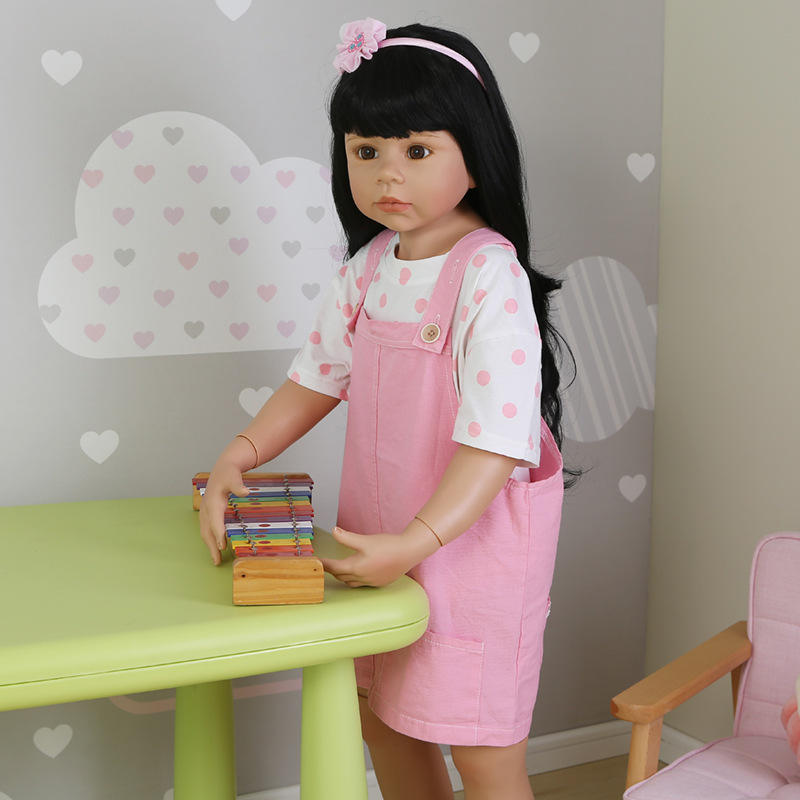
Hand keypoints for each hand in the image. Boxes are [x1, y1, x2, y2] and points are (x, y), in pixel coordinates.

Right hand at [198, 461, 249, 564]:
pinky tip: (216, 546)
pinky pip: (207, 529)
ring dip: (210, 546)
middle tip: (217, 561)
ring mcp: (206, 511)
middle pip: (207, 531)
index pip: (215, 521)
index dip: (218, 534)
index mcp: (213, 502)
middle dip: (212, 547)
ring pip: (205, 532)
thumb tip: (245, 492)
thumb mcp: (234, 477)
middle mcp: (207, 509)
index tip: (222, 547)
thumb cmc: (229, 474)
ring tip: (216, 559)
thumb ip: (238, 485)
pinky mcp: (207, 513)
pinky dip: (210, 539)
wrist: (222, 469)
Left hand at [321, 525, 436, 587]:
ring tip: (339, 569)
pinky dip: (355, 579)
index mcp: (356, 567)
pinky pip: (361, 584)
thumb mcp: (365, 540)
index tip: (316, 562)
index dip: (324, 564)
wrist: (409, 552)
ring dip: (343, 576)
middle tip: (325, 564)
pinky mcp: (379, 583)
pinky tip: (358, 573)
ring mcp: (371, 582)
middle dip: (332, 570)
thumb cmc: (388, 545)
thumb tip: (334, 531)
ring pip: (350, 582)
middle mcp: (362, 578)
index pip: (334, 567)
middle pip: (341, 576)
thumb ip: (347, 537)